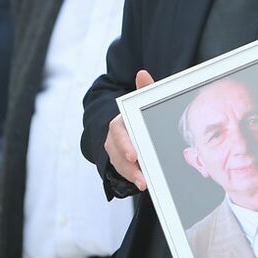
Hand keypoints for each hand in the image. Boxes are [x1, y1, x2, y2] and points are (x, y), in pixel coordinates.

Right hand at [104, 69, 154, 191]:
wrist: (128, 125)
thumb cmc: (137, 113)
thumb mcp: (141, 102)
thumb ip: (143, 89)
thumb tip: (142, 73)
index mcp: (119, 122)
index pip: (117, 133)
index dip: (123, 144)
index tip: (133, 155)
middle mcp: (113, 137)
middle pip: (116, 153)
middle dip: (127, 166)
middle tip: (141, 177)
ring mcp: (115, 150)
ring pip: (118, 165)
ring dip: (130, 175)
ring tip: (144, 184)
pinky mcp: (119, 162)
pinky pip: (122, 171)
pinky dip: (131, 178)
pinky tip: (144, 184)